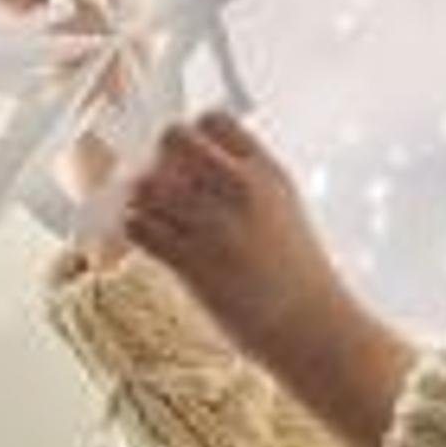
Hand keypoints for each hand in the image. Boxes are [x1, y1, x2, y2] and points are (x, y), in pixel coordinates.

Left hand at [121, 112, 349, 365]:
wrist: (310, 327)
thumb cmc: (297, 272)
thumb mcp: (284, 208)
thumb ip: (247, 178)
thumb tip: (192, 163)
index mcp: (266, 172)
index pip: (212, 119)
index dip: (194, 134)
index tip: (190, 157)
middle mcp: (239, 190)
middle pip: (172, 139)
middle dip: (160, 157)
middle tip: (163, 182)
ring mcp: (214, 225)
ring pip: (147, 184)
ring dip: (142, 197)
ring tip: (153, 214)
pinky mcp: (191, 263)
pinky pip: (139, 227)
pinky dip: (135, 229)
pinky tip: (150, 239)